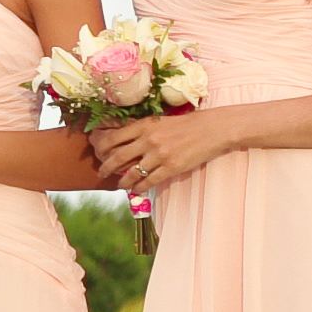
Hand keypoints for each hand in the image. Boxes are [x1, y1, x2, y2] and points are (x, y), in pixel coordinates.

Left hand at [93, 110, 235, 193]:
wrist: (212, 129)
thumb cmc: (187, 124)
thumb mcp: (160, 121)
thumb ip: (142, 129)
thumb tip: (124, 139)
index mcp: (144, 125)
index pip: (113, 138)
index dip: (102, 148)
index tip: (99, 154)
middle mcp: (148, 139)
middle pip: (118, 157)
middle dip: (106, 167)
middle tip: (101, 173)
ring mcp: (159, 154)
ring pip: (132, 172)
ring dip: (122, 181)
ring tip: (119, 185)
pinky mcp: (171, 167)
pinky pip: (149, 181)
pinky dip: (140, 187)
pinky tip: (136, 190)